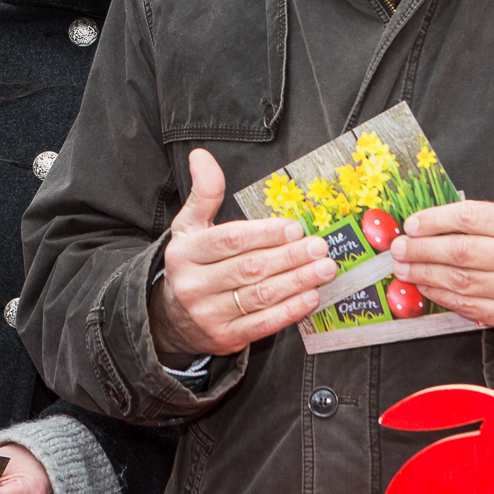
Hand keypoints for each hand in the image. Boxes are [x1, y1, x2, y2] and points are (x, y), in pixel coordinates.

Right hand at [148, 148, 338, 364]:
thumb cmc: (191, 264)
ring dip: (297, 282)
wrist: (169, 318)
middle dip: (289, 257)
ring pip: (259, 296)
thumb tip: (202, 155)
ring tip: (325, 269)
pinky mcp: (225, 338)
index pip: (230, 240)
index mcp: (185, 252)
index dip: (265, 234)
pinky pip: (262, 324)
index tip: (295, 228)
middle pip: (249, 268)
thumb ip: (203, 193)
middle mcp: (193, 285)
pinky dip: (289, 311)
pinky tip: (311, 297)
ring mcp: (208, 314)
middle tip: (319, 247)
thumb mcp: (188, 227)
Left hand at [389, 200, 493, 334]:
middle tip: (398, 249)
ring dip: (424, 274)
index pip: (470, 217)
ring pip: (460, 281)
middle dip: (421, 250)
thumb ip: (473, 224)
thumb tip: (420, 227)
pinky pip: (466, 305)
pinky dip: (440, 294)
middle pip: (461, 251)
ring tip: (404, 268)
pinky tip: (425, 285)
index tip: (411, 225)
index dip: (434, 220)